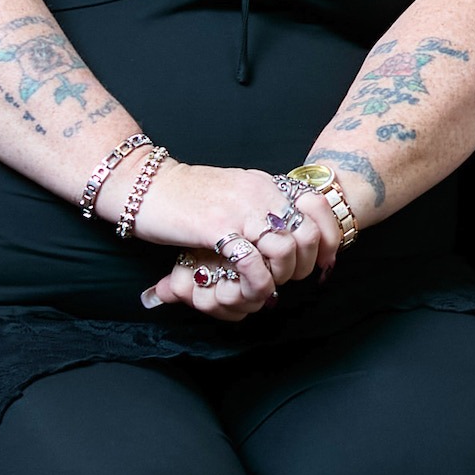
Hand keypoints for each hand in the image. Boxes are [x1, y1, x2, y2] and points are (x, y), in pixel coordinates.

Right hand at [134, 164, 341, 320]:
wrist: (146, 184)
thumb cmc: (187, 196)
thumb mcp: (234, 193)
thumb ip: (259, 208)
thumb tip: (284, 234)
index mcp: (267, 184)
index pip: (317, 210)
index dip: (328, 240)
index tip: (323, 263)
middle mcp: (260, 194)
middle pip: (308, 234)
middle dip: (303, 265)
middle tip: (286, 280)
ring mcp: (240, 210)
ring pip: (285, 250)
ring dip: (280, 277)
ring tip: (266, 288)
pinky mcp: (215, 228)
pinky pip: (251, 261)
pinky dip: (257, 282)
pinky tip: (249, 290)